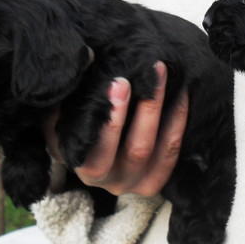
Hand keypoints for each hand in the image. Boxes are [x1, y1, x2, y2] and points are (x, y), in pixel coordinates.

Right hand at [44, 61, 188, 196]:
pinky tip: (182, 93)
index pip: (99, 153)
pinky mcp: (157, 178)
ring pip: (161, 150)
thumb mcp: (62, 117)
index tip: (118, 82)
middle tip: (149, 71)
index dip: (113, 119)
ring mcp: (139, 184)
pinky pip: (174, 151)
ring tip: (166, 75)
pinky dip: (179, 121)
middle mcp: (114, 182)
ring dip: (168, 110)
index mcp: (86, 170)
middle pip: (137, 150)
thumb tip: (87, 60)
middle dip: (147, 109)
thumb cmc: (73, 127)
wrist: (89, 150)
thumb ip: (69, 98)